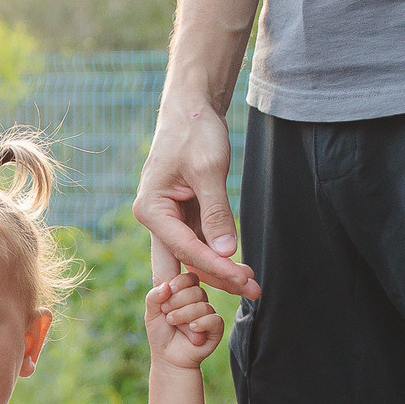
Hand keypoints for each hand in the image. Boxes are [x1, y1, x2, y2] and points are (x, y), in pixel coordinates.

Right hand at [134, 94, 259, 299]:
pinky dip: (221, 256)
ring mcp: (170, 220)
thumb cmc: (194, 133)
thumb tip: (226, 253)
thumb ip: (216, 213)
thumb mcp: (209, 170)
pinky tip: (242, 267)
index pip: (184, 247)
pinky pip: (201, 245)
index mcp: (151, 209)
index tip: (241, 278)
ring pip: (194, 257)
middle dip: (216, 280)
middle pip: (184, 262)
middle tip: (250, 293)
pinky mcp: (185, 217)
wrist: (191, 110)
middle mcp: (155, 219)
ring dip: (222, 271)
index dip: (214, 265)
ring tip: (254, 285)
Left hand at [144, 270, 223, 369]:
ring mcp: (208, 314)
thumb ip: (154, 297)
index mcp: (185, 293)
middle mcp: (199, 301)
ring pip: (203, 306)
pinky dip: (201, 323)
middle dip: (178, 301)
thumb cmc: (161, 333)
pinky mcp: (215, 328)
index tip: (168, 293)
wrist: (168, 357)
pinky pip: (214, 320)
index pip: (190, 278)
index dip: (180, 283)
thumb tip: (166, 285)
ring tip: (173, 323)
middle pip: (197, 291)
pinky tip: (192, 329)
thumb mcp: (151, 314)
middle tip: (167, 315)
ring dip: (185, 314)